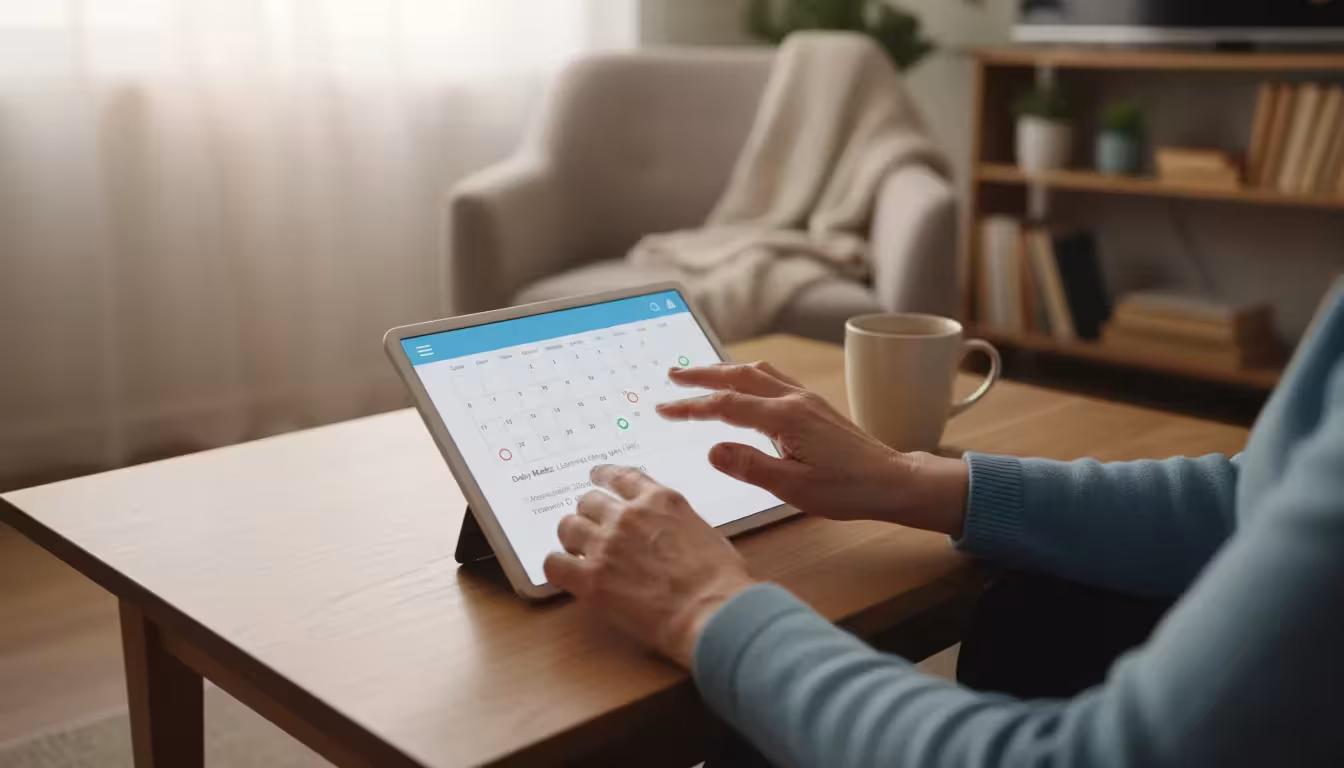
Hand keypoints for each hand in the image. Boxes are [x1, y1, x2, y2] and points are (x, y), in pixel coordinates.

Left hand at [543, 464, 756, 668]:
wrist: (713, 612)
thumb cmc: (720, 581)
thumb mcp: (702, 532)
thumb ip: (673, 522)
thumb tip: (661, 532)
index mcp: (660, 500)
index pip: (620, 477)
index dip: (603, 477)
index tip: (597, 478)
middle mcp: (628, 515)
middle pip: (589, 501)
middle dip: (589, 514)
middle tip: (590, 527)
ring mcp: (606, 545)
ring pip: (568, 526)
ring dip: (573, 538)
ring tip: (577, 551)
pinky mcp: (591, 579)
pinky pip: (554, 563)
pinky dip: (557, 566)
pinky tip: (566, 573)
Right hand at [655, 361, 968, 536]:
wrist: (891, 481)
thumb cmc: (847, 490)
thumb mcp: (793, 488)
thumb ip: (750, 467)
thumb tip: (711, 449)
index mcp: (785, 418)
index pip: (726, 406)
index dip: (692, 406)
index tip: (664, 408)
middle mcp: (794, 399)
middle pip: (739, 375)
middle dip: (702, 374)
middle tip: (671, 375)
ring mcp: (806, 398)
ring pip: (757, 370)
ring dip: (724, 369)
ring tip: (699, 374)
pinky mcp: (814, 404)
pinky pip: (774, 376)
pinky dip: (749, 373)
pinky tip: (744, 381)